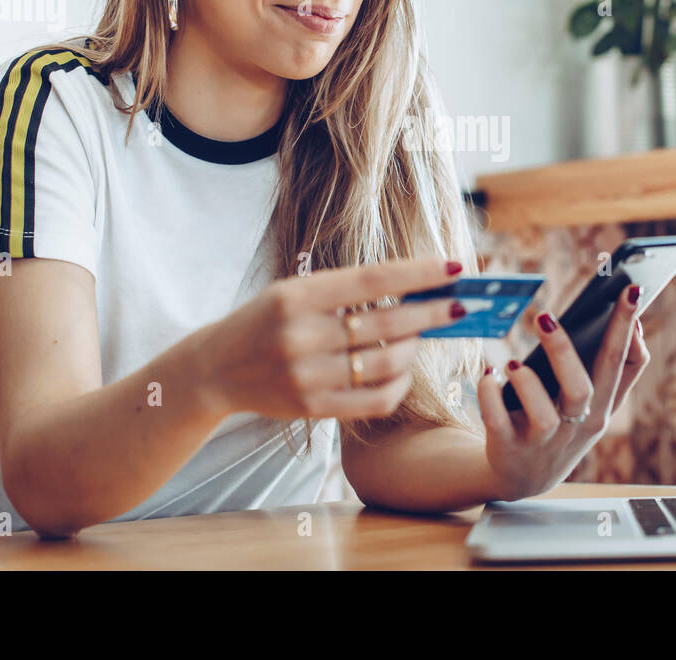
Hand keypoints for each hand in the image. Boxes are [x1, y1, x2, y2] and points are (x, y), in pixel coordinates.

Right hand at [196, 256, 467, 419]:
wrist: (215, 369)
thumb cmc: (264, 321)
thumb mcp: (294, 292)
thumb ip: (345, 291)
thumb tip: (413, 291)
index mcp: (298, 295)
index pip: (374, 279)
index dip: (419, 274)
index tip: (455, 267)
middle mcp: (302, 335)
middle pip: (387, 323)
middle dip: (432, 313)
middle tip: (460, 305)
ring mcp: (307, 375)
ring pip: (387, 363)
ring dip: (414, 348)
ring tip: (421, 337)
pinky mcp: (312, 408)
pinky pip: (375, 399)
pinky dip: (400, 384)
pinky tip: (405, 370)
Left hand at [476, 283, 650, 501]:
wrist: (521, 477)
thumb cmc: (558, 426)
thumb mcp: (591, 406)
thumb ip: (611, 372)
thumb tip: (633, 325)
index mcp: (603, 407)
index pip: (627, 367)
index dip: (631, 330)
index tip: (631, 291)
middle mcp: (579, 426)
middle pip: (583, 387)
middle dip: (566, 351)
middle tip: (545, 315)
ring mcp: (544, 441)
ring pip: (546, 413)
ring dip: (526, 383)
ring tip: (512, 363)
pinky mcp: (509, 449)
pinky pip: (498, 422)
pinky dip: (490, 396)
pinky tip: (488, 372)